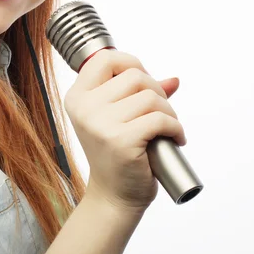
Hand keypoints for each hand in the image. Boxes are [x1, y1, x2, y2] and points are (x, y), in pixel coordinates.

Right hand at [63, 50, 185, 211]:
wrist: (114, 195)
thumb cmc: (117, 155)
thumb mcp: (119, 118)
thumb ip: (142, 95)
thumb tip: (174, 80)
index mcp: (78, 97)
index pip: (105, 58)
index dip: (131, 63)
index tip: (144, 82)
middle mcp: (84, 107)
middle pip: (135, 76)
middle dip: (157, 92)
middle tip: (160, 113)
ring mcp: (100, 124)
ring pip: (151, 97)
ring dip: (169, 112)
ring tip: (166, 129)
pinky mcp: (120, 140)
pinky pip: (160, 119)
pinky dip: (175, 128)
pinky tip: (174, 139)